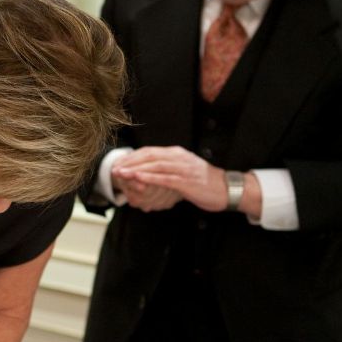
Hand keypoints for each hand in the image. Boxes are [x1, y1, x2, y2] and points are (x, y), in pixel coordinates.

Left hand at [112, 146, 226, 212]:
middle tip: (114, 169)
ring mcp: (184, 168)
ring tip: (121, 174)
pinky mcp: (187, 181)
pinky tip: (138, 180)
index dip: (132, 157)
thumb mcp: (184, 173)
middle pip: (149, 156)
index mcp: (177, 154)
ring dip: (136, 169)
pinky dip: (150, 178)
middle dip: (130, 162)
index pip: (150, 151)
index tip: (118, 163)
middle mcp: (179, 157)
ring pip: (155, 166)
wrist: (227, 189)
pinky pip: (165, 178)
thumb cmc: (204, 183)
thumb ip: (169, 171)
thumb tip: (152, 174)